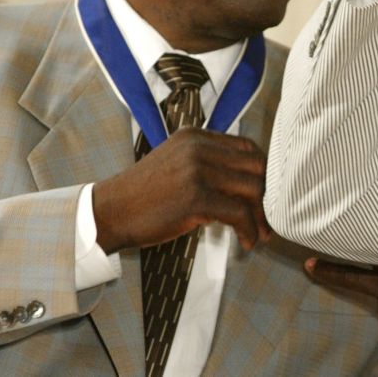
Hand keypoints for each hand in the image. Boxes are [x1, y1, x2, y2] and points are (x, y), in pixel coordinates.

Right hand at [93, 128, 271, 252]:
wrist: (109, 213)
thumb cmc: (144, 195)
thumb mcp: (176, 163)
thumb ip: (208, 162)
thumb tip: (249, 181)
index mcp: (195, 136)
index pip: (247, 147)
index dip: (262, 172)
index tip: (265, 194)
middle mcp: (198, 148)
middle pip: (255, 167)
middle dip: (267, 194)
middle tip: (268, 218)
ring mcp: (196, 170)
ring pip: (252, 189)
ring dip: (261, 216)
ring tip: (260, 233)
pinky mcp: (195, 197)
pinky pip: (238, 212)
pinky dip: (249, 229)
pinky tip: (246, 242)